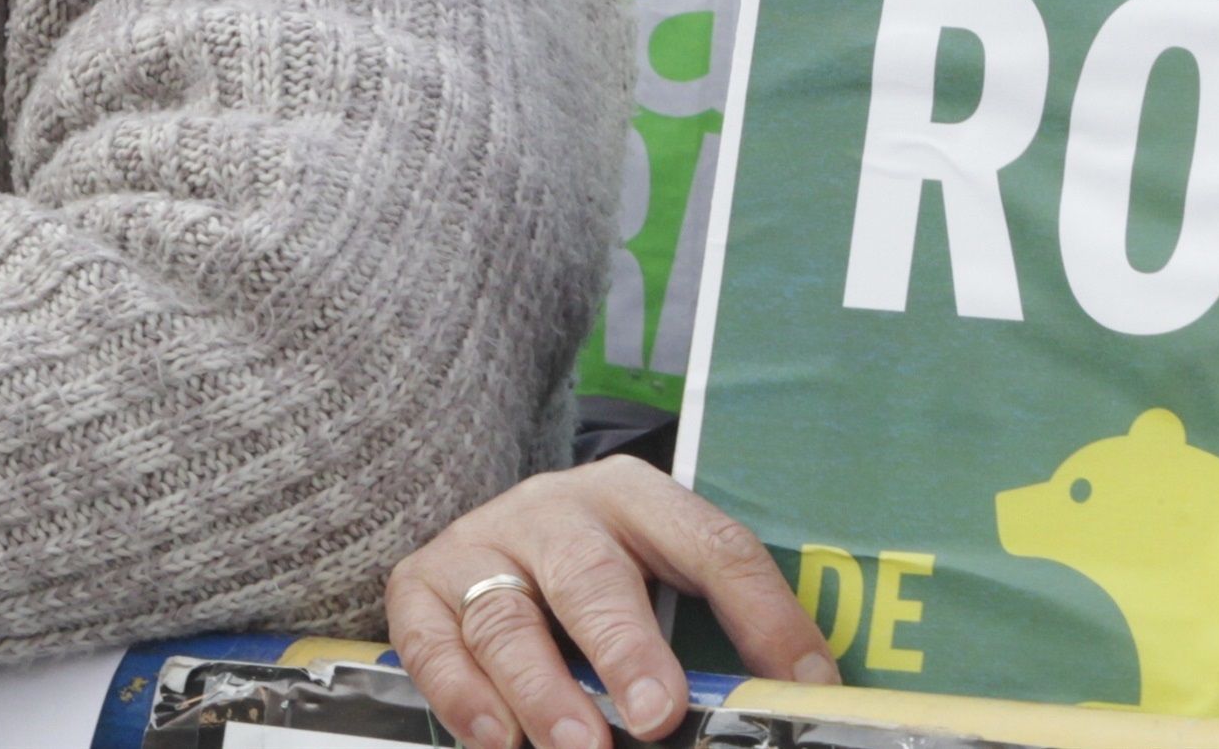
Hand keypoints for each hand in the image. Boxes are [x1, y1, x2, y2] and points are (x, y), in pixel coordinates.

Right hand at [384, 457, 837, 748]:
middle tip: (656, 715)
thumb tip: (787, 696)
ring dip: (544, 691)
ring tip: (578, 747)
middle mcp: (556, 508)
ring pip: (509, 617)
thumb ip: (702, 626)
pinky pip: (433, 644)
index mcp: (638, 495)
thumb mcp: (653, 569)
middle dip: (628, 649)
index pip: (713, 545)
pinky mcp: (418, 584)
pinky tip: (497, 741)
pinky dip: (464, 698)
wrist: (489, 531)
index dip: (763, 614)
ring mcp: (481, 542)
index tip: (800, 682)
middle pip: (595, 577)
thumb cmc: (593, 568)